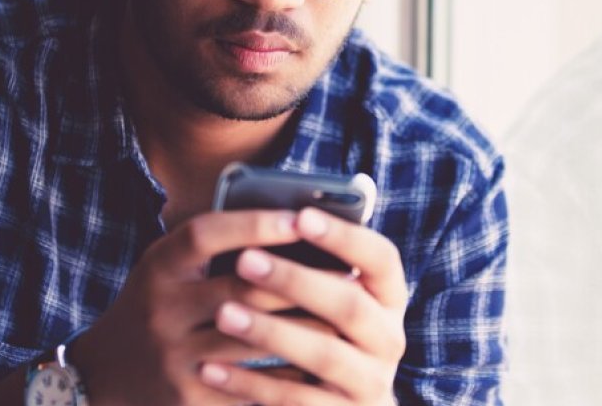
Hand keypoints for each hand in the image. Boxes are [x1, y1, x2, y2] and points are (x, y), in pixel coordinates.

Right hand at [67, 210, 326, 405]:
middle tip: (348, 270)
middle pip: (241, 289)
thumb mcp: (168, 265)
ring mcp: (173, 357)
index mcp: (159, 267)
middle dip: (301, 279)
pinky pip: (251, 384)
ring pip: (255, 338)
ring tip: (347, 315)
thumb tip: (293, 219)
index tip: (301, 216)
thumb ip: (216, 244)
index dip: (254, 223)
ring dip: (306, 326)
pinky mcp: (189, 397)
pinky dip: (290, 372)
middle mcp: (162, 310)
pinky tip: (322, 363)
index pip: (206, 234)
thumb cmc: (157, 303)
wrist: (105, 375)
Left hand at [199, 207, 408, 405]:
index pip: (380, 258)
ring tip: (223, 313)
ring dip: (270, 332)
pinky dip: (250, 384)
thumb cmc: (327, 329)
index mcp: (390, 297)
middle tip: (245, 260)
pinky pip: (294, 399)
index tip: (300, 215)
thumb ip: (317, 264)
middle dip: (295, 281)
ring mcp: (369, 383)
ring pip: (323, 354)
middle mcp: (389, 339)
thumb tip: (271, 217)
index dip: (344, 236)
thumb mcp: (334, 298)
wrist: (346, 404)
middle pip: (349, 305)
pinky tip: (211, 369)